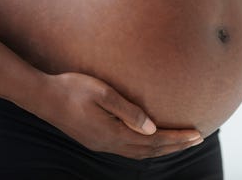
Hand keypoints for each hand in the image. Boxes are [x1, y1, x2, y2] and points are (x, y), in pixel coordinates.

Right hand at [37, 72, 202, 158]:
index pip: (154, 141)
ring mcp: (101, 144)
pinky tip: (149, 140)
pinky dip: (145, 147)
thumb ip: (128, 111)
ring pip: (139, 152)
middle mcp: (109, 144)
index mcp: (112, 134)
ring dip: (161, 148)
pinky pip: (128, 149)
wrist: (43, 96)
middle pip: (150, 151)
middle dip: (175, 145)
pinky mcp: (95, 139)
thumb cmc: (72, 89)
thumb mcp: (102, 94)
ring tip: (178, 142)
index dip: (177, 138)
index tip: (197, 134)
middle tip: (196, 138)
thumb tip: (152, 128)